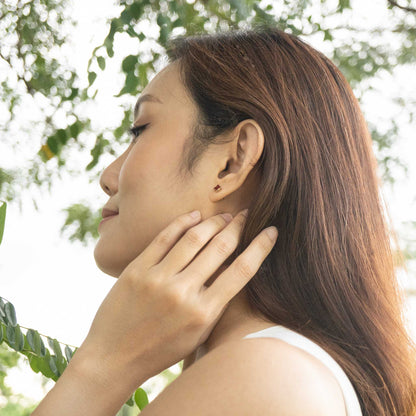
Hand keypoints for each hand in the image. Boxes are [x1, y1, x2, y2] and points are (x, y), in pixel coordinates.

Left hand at [75, 209, 277, 391]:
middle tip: (246, 214)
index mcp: (204, 313)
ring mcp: (158, 278)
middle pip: (220, 247)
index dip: (261, 246)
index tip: (271, 231)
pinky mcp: (137, 269)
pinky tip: (195, 215)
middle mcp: (183, 293)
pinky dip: (182, 222)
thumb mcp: (198, 335)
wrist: (113, 357)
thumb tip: (232, 268)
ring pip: (194, 237)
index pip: (242, 271)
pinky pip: (164, 237)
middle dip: (238, 226)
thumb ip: (216, 303)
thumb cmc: (160, 349)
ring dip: (213, 221)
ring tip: (223, 215)